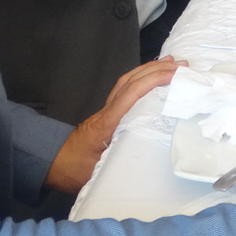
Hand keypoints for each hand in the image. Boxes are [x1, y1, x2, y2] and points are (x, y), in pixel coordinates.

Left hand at [45, 56, 180, 193]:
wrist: (53, 164)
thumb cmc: (74, 169)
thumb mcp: (97, 170)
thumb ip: (118, 161)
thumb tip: (144, 160)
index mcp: (107, 122)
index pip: (131, 93)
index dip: (153, 80)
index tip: (175, 76)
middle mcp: (107, 110)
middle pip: (131, 80)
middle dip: (157, 69)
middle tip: (183, 67)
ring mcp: (106, 109)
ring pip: (128, 81)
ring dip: (150, 70)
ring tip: (172, 64)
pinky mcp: (108, 112)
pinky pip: (126, 89)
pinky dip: (142, 79)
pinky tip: (153, 79)